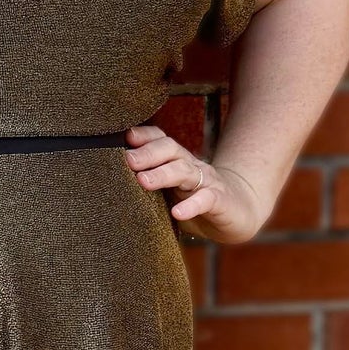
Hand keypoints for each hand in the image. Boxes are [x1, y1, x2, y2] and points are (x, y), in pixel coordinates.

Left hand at [121, 122, 267, 245]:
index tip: (124, 138)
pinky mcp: (221, 201)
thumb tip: (109, 182)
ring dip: (163, 174)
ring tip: (143, 182)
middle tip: (127, 161)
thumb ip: (148, 183)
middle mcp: (191, 166)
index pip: (160, 140)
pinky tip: (178, 213)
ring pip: (184, 171)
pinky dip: (192, 205)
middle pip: (170, 150)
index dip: (144, 136)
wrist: (239, 213)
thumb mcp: (170, 191)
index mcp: (177, 161)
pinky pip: (206, 200)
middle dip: (147, 153)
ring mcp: (207, 182)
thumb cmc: (195, 201)